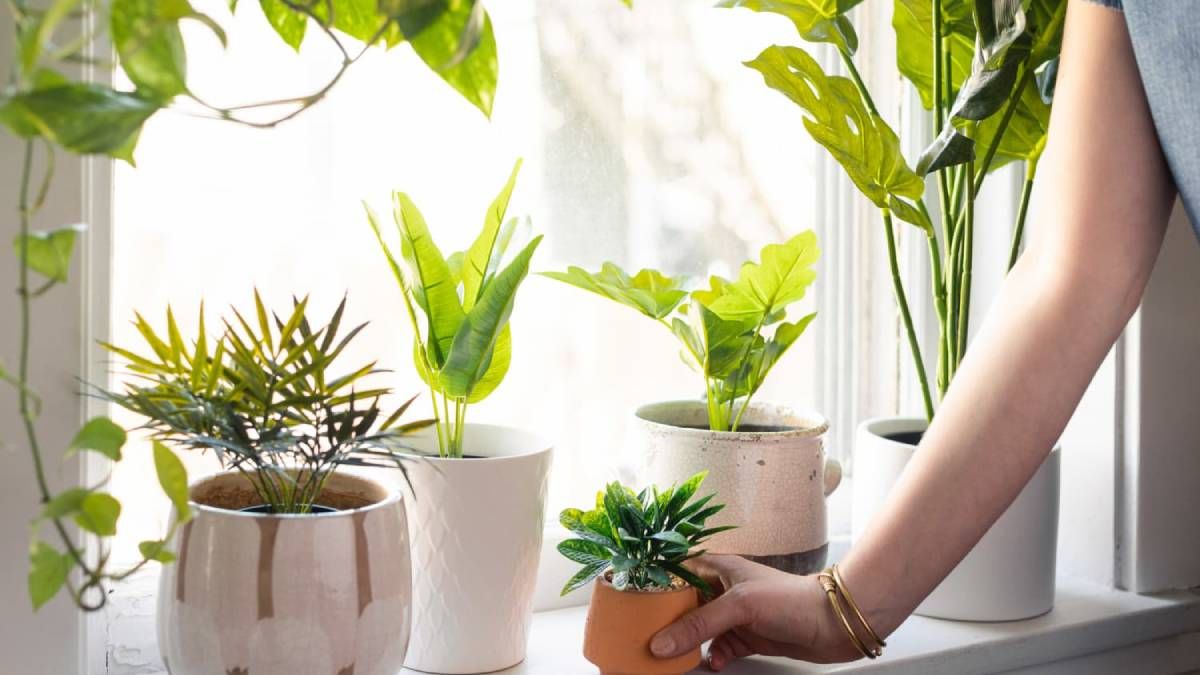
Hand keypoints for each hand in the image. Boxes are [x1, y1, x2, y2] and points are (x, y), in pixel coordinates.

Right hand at [649, 555, 863, 669]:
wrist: (833, 623)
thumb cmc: (791, 598)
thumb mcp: (739, 606)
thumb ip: (699, 625)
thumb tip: (662, 642)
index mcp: (718, 568)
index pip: (676, 572)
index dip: (655, 585)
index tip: (633, 601)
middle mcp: (723, 589)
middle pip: (683, 605)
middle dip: (667, 622)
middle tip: (648, 636)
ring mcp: (734, 614)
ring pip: (699, 630)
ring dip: (688, 643)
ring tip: (673, 655)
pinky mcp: (746, 637)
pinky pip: (718, 648)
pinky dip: (712, 657)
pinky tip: (712, 662)